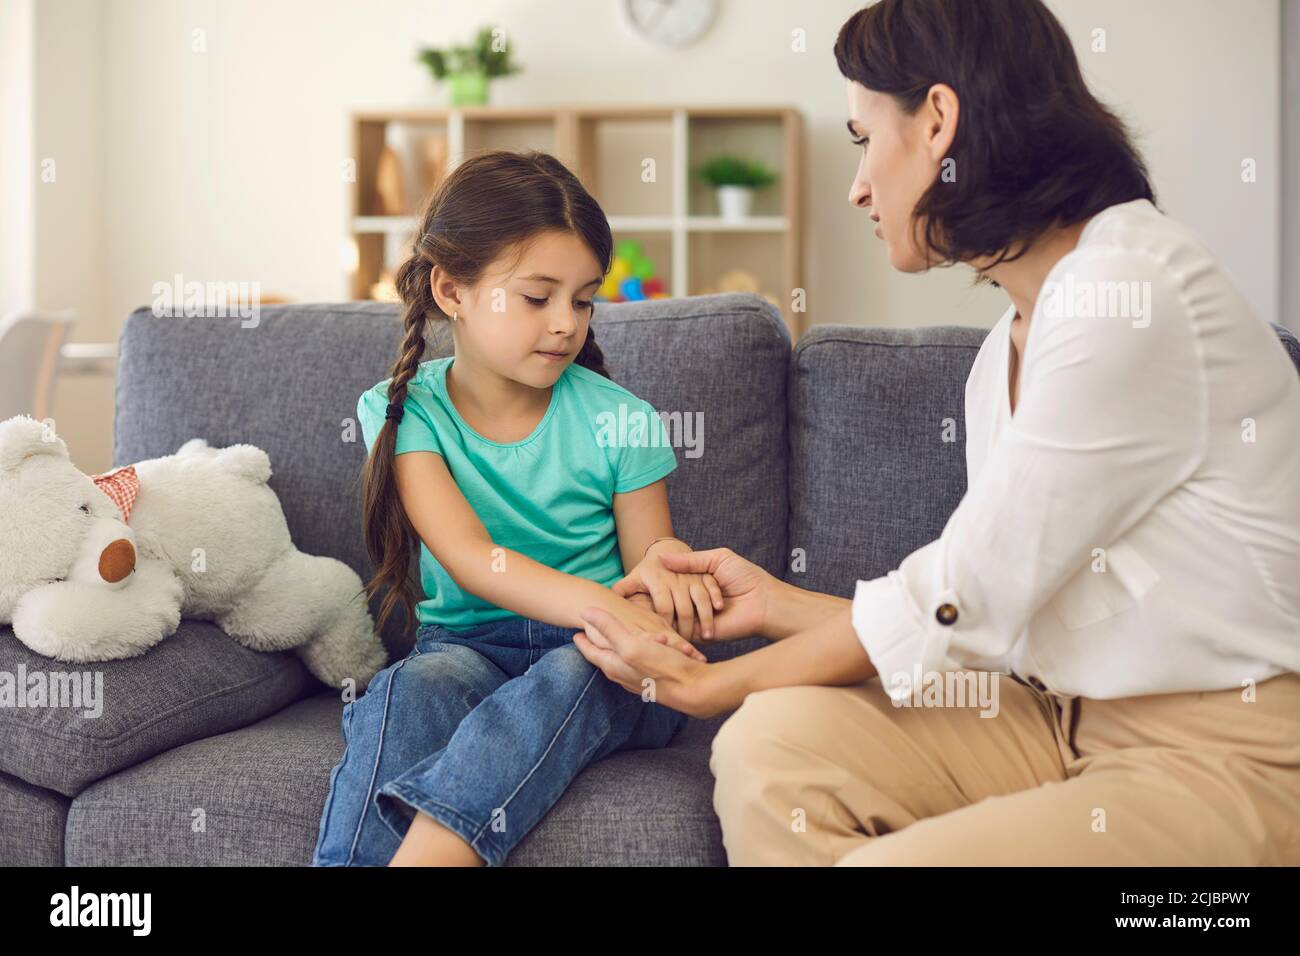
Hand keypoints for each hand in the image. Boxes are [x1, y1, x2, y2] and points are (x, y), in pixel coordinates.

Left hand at [573, 606, 721, 717]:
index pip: (590, 651)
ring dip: (616, 649)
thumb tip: (584, 612)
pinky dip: (635, 653)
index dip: (582, 640)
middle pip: (604, 656)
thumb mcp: (632, 644)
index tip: (574, 631)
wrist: (695, 689)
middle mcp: (623, 673)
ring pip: (621, 660)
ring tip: (611, 640)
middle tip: (590, 632)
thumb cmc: (664, 667)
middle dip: (597, 645)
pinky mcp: (653, 678)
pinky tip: (640, 652)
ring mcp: (638, 678)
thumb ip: (608, 628)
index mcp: (613, 664)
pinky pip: (638, 663)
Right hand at [617, 547, 769, 641]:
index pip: (666, 583)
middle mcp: (692, 601)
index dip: (650, 581)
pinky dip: (667, 626)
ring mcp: (694, 618)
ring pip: (668, 617)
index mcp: (695, 583)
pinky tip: (650, 621)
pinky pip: (679, 631)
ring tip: (632, 612)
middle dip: (646, 599)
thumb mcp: (717, 559)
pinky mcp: (699, 633)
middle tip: (625, 600)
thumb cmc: (745, 577)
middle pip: (663, 601)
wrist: (764, 602)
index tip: (631, 578)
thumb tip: (660, 557)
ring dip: (654, 613)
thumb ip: (689, 561)